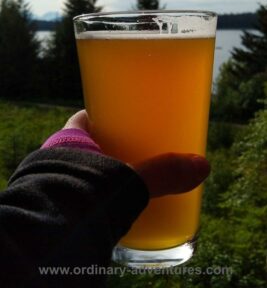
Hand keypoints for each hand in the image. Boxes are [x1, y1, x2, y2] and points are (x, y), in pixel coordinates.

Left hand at [64, 110, 209, 197]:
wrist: (49, 235)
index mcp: (70, 138)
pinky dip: (99, 197)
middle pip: (90, 144)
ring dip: (106, 173)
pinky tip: (115, 204)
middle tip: (138, 150)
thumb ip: (164, 172)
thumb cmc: (83, 193)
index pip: (87, 118)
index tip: (126, 119)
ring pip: (86, 170)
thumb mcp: (128, 179)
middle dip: (112, 147)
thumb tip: (203, 166)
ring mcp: (58, 180)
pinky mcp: (62, 206)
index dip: (107, 116)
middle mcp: (59, 156)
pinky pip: (82, 194)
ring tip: (130, 178)